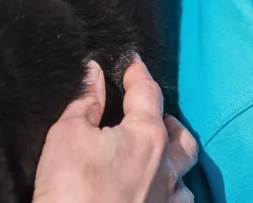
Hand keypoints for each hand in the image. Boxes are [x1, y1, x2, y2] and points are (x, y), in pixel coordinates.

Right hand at [32, 57, 197, 202]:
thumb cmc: (70, 190)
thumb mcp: (67, 135)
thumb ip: (84, 101)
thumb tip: (94, 73)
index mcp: (147, 136)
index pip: (148, 92)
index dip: (138, 73)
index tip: (131, 63)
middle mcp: (167, 167)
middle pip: (181, 136)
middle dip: (168, 120)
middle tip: (152, 114)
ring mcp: (167, 200)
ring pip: (185, 173)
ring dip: (175, 159)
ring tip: (159, 154)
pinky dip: (172, 193)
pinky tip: (159, 193)